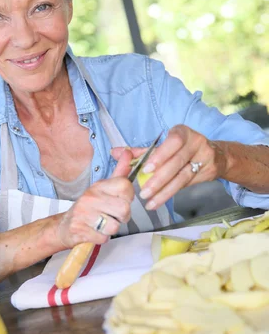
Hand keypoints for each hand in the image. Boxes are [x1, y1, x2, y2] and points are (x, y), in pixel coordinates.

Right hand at [56, 149, 134, 247]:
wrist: (64, 226)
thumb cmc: (88, 208)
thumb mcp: (102, 188)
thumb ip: (119, 172)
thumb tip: (128, 152)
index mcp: (98, 186)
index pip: (125, 186)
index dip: (128, 197)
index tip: (120, 201)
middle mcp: (90, 197)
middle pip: (124, 209)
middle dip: (122, 217)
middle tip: (112, 216)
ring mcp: (84, 214)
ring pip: (114, 226)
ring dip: (111, 229)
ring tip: (102, 224)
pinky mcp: (80, 230)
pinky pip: (103, 238)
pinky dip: (101, 238)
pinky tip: (94, 232)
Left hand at [111, 125, 226, 210]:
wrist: (217, 155)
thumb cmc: (183, 149)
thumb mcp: (165, 147)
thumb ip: (140, 151)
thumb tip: (116, 152)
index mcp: (183, 132)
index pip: (173, 142)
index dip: (160, 155)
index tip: (147, 168)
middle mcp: (196, 143)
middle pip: (176, 162)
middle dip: (159, 179)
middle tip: (144, 191)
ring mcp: (204, 158)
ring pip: (182, 177)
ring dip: (164, 191)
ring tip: (149, 200)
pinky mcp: (208, 172)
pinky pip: (186, 185)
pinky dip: (170, 194)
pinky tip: (158, 201)